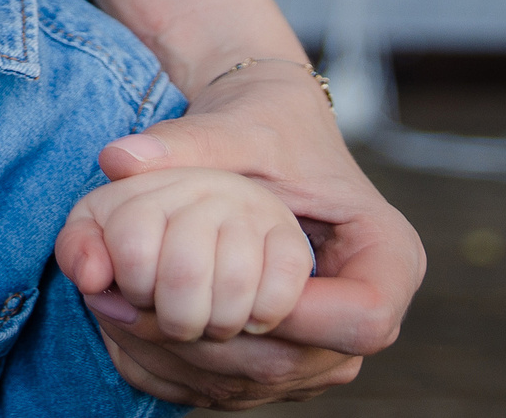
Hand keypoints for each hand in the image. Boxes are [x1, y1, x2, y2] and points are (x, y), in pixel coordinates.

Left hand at [71, 73, 421, 408]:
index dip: (290, 316)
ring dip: (185, 357)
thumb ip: (184, 143)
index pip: (362, 319)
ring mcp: (329, 345)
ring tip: (120, 310)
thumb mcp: (232, 125)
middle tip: (130, 306)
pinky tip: (131, 327)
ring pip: (262, 382)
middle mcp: (370, 311)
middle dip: (210, 341)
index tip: (214, 288)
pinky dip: (179, 364)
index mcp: (389, 253)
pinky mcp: (287, 358)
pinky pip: (238, 384)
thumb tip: (116, 159)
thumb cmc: (264, 121)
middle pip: (304, 362)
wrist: (261, 126)